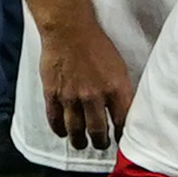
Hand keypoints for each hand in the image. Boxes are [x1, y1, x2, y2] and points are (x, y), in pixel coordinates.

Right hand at [29, 13, 133, 154]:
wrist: (69, 30)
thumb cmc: (97, 45)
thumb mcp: (119, 67)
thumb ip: (120, 89)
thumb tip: (124, 107)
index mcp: (116, 89)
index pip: (123, 121)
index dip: (123, 135)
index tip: (124, 142)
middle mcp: (94, 97)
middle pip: (98, 130)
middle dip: (101, 142)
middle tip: (102, 146)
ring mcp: (71, 97)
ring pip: (76, 129)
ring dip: (80, 140)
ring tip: (82, 145)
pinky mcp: (53, 94)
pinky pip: (55, 118)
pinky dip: (59, 129)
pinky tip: (62, 134)